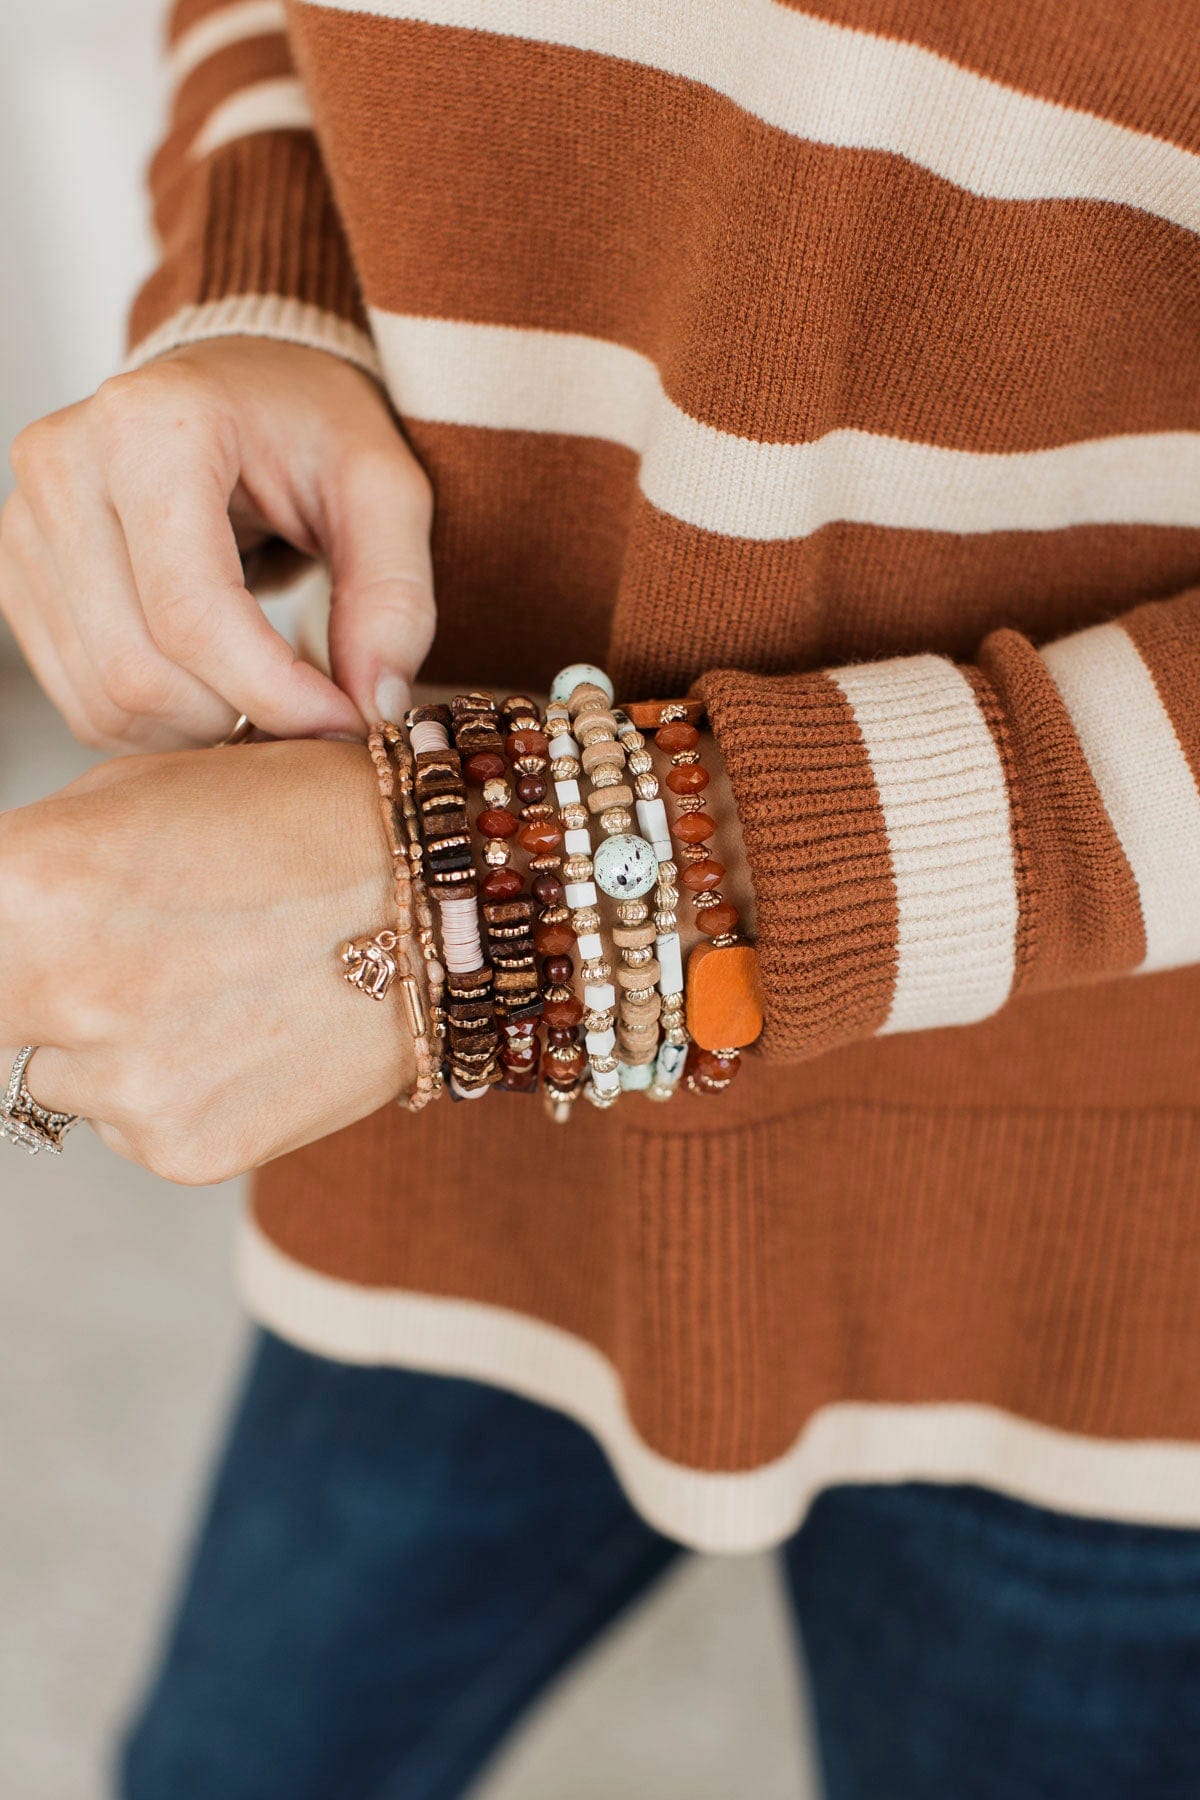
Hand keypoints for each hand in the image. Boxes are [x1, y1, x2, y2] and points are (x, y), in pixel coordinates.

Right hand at [0, 338, 435, 750]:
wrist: (238, 390)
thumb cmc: (309, 426)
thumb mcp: (384, 489)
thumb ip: (393, 596)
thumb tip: (374, 705)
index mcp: (151, 429)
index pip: (192, 611)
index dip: (274, 692)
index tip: (344, 722)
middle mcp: (64, 468)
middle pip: (138, 670)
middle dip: (239, 716)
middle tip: (311, 711)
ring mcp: (24, 525)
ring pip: (104, 700)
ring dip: (200, 730)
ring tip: (267, 695)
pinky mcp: (19, 576)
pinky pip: (82, 700)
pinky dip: (159, 723)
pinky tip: (216, 688)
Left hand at [0, 741, 413, 1183]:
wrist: (446, 901)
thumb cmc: (292, 820)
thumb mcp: (135, 795)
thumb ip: (32, 865)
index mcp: (28, 886)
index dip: (6, 935)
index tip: (34, 939)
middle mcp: (66, 1000)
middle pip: (0, 1012)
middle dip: (43, 983)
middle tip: (136, 945)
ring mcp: (128, 1090)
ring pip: (61, 1076)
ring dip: (108, 1040)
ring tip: (215, 981)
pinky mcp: (186, 1153)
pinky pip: (134, 1123)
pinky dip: (175, 1086)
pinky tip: (247, 1031)